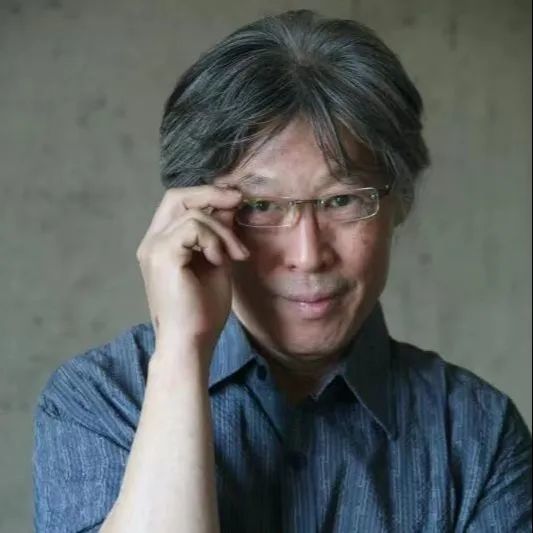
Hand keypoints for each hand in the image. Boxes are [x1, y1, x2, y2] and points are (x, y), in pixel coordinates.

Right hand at [136, 185, 248, 364]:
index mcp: (162, 243)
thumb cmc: (203, 311)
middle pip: (177, 196)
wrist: (190, 341)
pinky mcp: (162, 255)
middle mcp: (152, 241)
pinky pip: (193, 227)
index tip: (236, 200)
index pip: (179, 203)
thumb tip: (229, 205)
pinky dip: (214, 240)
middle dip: (212, 194)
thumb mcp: (217, 263)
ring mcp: (153, 247)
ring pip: (192, 213)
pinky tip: (221, 261)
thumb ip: (219, 234)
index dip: (207, 195)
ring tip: (236, 255)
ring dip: (223, 231)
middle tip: (239, 200)